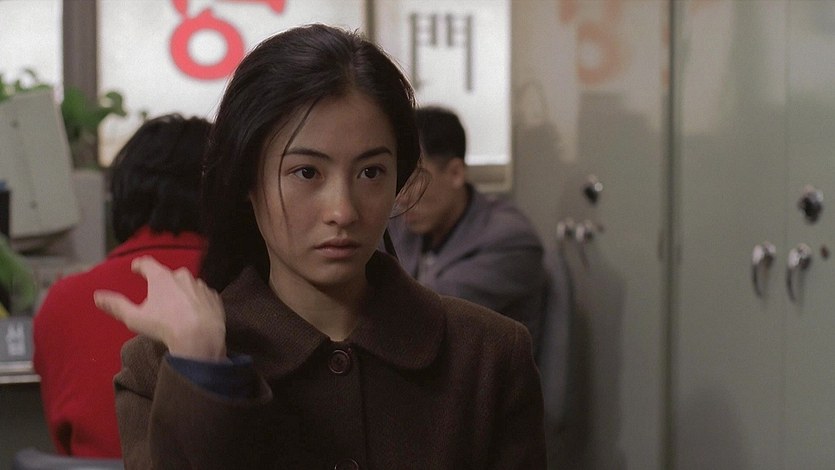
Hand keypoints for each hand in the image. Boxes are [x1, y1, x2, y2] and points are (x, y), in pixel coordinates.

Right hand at [94, 256, 226, 361]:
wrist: (201, 337)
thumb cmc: (164, 326)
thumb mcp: (134, 318)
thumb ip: (116, 305)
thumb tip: (97, 296)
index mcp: (162, 277)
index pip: (148, 264)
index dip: (140, 265)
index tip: (136, 267)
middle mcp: (183, 276)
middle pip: (169, 275)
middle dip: (163, 282)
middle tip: (158, 295)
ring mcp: (201, 286)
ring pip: (188, 285)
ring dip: (182, 292)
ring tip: (177, 307)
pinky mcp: (214, 298)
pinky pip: (202, 296)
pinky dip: (197, 302)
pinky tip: (194, 313)